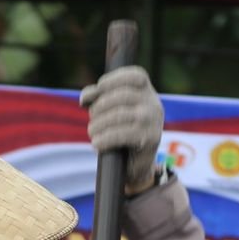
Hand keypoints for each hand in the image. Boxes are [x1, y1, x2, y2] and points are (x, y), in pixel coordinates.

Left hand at [80, 66, 163, 194]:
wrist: (136, 164)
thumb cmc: (122, 132)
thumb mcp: (112, 111)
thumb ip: (99, 98)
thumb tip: (85, 98)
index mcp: (147, 92)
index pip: (135, 75)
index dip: (114, 79)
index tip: (99, 88)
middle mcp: (153, 104)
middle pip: (121, 95)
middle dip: (100, 106)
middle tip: (92, 119)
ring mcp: (153, 121)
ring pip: (119, 115)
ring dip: (99, 124)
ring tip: (92, 133)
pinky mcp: (150, 139)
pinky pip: (122, 135)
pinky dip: (105, 139)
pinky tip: (97, 144)